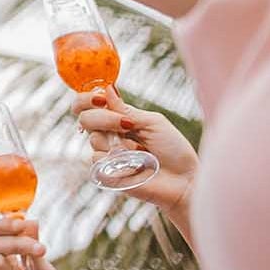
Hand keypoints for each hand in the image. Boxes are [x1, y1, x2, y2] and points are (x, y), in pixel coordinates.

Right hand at [73, 89, 198, 223]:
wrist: (184, 180)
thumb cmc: (173, 150)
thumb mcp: (152, 122)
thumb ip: (126, 109)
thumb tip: (107, 88)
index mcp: (117, 120)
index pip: (88, 105)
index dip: (86, 98)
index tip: (99, 98)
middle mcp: (108, 136)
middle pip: (85, 118)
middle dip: (104, 118)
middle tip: (126, 125)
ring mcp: (107, 155)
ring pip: (94, 139)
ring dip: (117, 141)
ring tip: (139, 151)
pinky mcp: (106, 175)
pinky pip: (99, 160)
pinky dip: (119, 160)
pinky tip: (135, 166)